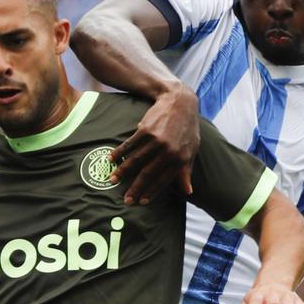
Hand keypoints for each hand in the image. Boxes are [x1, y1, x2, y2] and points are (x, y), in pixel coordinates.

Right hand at [112, 84, 198, 204]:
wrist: (179, 102)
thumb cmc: (187, 128)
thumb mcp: (191, 150)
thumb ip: (186, 171)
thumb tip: (188, 192)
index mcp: (179, 159)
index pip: (163, 180)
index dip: (151, 192)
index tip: (141, 201)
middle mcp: (168, 151)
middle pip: (147, 174)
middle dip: (135, 188)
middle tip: (125, 200)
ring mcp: (156, 140)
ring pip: (136, 160)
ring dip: (123, 172)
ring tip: (112, 180)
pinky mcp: (145, 130)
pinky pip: (130, 145)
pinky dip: (120, 152)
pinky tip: (111, 159)